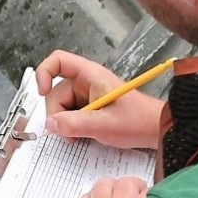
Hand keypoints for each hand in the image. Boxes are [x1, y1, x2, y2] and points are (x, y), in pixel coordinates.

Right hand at [37, 49, 165, 152]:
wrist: (155, 130)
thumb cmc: (137, 121)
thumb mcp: (104, 124)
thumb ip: (74, 124)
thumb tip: (50, 124)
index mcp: (90, 75)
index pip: (58, 61)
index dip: (44, 73)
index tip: (42, 92)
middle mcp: (86, 82)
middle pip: (56, 91)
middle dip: (57, 114)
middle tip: (66, 133)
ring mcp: (87, 94)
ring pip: (62, 106)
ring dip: (64, 123)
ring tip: (77, 137)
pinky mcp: (89, 107)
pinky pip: (70, 114)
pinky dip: (71, 126)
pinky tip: (80, 136)